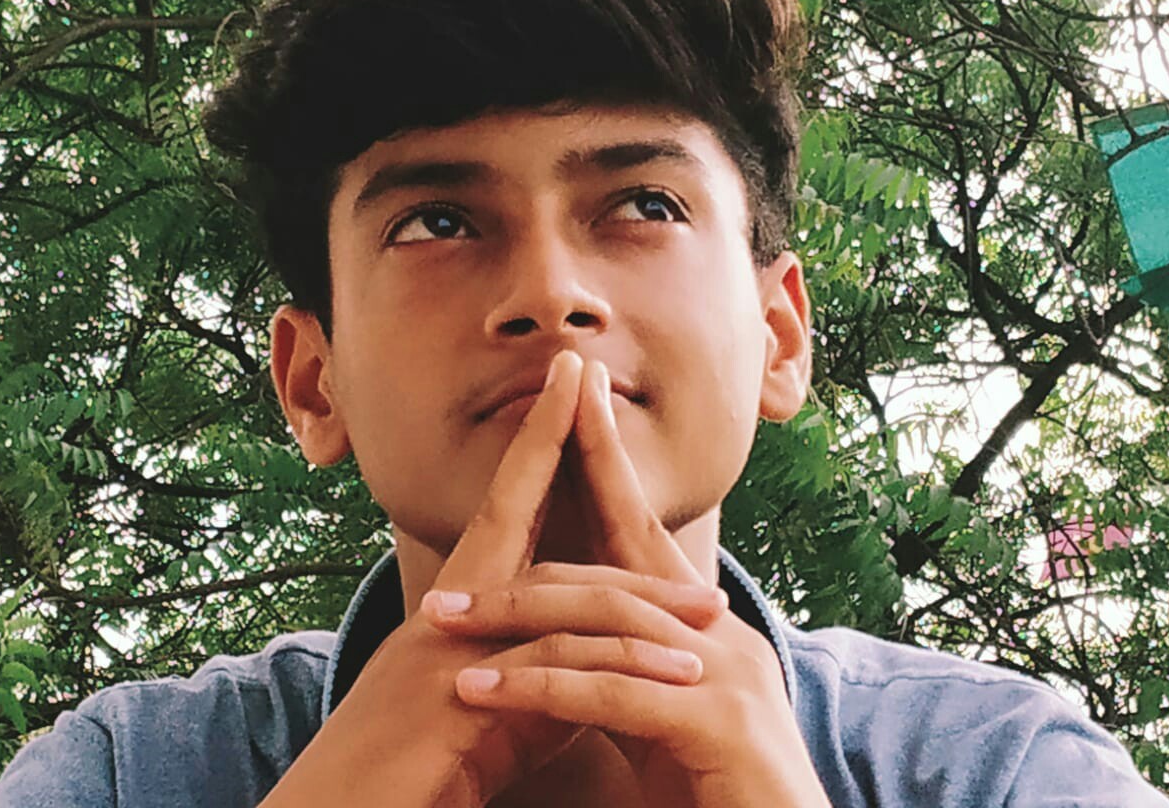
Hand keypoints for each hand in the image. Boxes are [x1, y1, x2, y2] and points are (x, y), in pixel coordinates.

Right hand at [258, 350, 725, 807]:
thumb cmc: (417, 780)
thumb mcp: (495, 716)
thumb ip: (543, 674)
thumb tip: (600, 658)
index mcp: (457, 613)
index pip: (505, 511)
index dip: (535, 445)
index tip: (565, 384)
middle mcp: (444, 615)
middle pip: (519, 522)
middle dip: (565, 453)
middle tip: (601, 391)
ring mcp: (443, 651)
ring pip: (556, 598)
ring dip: (637, 596)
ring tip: (715, 608)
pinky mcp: (453, 699)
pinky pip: (556, 668)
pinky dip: (623, 667)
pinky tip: (678, 671)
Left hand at [426, 359, 832, 807]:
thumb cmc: (717, 792)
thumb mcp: (660, 722)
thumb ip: (620, 676)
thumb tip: (561, 652)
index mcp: (705, 626)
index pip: (641, 528)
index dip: (604, 459)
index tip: (570, 399)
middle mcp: (720, 634)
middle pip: (612, 567)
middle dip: (525, 562)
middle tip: (442, 586)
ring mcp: (726, 673)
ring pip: (602, 622)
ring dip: (513, 623)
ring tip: (442, 632)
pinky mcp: (717, 721)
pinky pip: (609, 690)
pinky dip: (538, 688)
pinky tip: (482, 692)